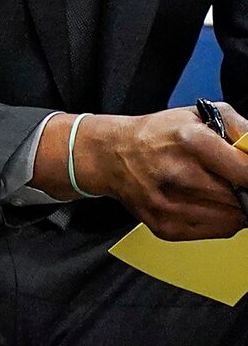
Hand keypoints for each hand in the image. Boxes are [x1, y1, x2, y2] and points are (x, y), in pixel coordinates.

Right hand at [68, 109, 247, 239]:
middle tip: (232, 179)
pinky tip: (208, 203)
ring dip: (234, 206)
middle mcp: (178, 174)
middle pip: (241, 197)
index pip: (246, 171)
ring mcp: (169, 204)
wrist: (111, 156)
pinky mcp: (165, 226)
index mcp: (190, 141)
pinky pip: (218, 231)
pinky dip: (222, 220)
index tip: (247, 174)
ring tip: (219, 190)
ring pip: (233, 218)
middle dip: (244, 190)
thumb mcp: (200, 114)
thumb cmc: (157, 135)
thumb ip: (240, 129)